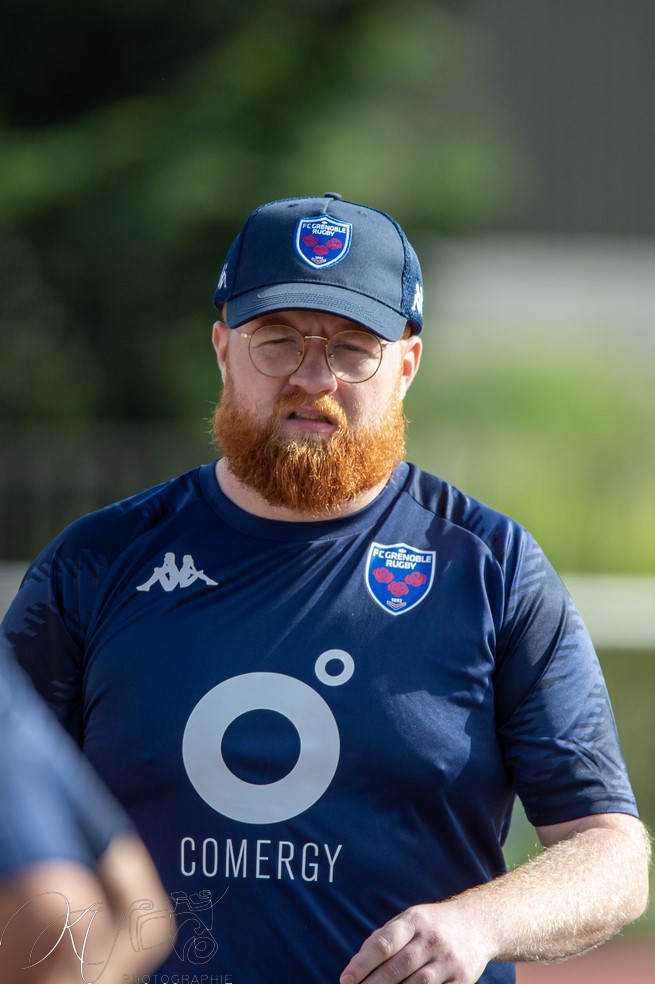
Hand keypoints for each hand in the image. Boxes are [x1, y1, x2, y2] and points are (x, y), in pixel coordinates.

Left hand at [339, 901, 490, 983]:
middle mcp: (432, 938)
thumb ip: (383, 939)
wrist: (477, 923)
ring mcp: (449, 960)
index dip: (362, 963)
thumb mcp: (408, 920)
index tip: (345, 980)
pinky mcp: (463, 980)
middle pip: (398, 967)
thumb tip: (356, 967)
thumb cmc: (431, 926)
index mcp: (414, 920)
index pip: (384, 943)